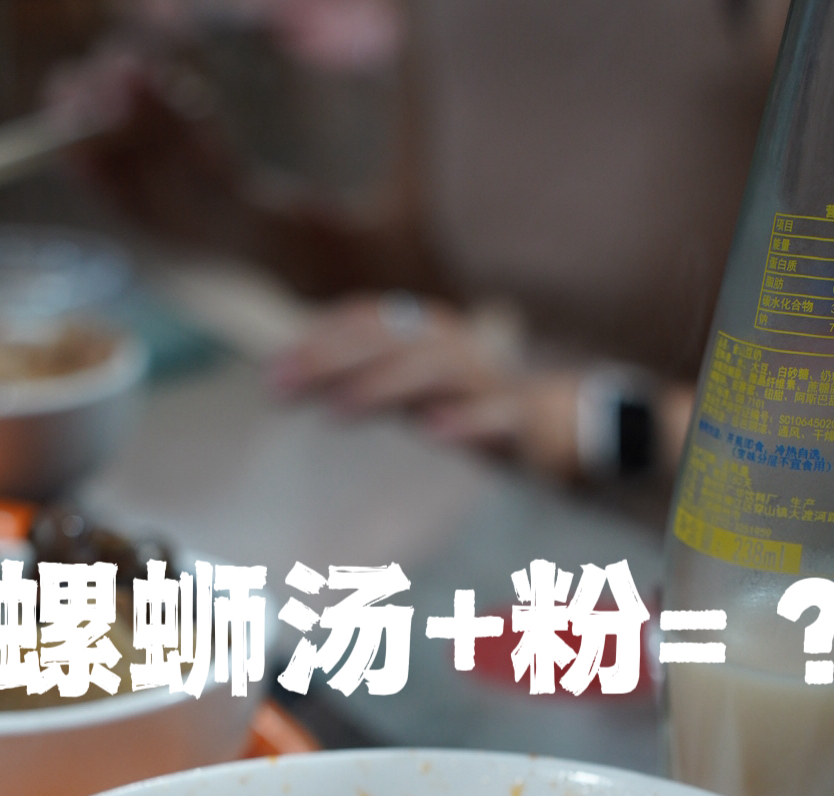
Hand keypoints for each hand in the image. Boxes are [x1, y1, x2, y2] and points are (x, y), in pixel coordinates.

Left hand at [268, 295, 512, 414]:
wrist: (561, 428)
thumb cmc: (471, 406)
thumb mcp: (410, 390)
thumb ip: (359, 380)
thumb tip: (289, 379)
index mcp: (428, 334)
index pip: (367, 323)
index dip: (318, 342)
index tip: (272, 374)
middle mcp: (455, 347)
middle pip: (389, 342)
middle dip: (331, 361)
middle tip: (282, 389)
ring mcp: (489, 381)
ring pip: (435, 370)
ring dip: (384, 385)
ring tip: (337, 410)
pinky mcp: (522, 419)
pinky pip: (496, 415)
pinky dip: (466, 421)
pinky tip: (433, 434)